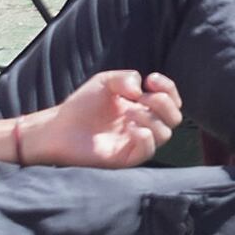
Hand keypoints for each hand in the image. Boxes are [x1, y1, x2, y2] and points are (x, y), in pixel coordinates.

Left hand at [14, 69, 181, 168]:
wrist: (59, 128)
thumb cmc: (81, 105)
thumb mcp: (104, 81)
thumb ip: (125, 77)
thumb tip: (142, 90)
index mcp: (142, 106)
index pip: (171, 99)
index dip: (169, 88)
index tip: (151, 79)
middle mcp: (143, 125)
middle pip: (175, 117)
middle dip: (162, 102)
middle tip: (140, 98)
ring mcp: (136, 142)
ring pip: (165, 133)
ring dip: (150, 118)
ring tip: (127, 113)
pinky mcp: (127, 157)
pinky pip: (149, 150)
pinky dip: (145, 136)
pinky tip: (129, 128)